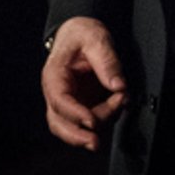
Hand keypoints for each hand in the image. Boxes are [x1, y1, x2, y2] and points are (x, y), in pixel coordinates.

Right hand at [42, 17, 126, 150]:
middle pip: (58, 123)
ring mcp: (68, 102)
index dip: (75, 114)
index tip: (92, 121)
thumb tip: (118, 86)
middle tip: (96, 142)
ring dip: (97, 126)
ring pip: (72, 128)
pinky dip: (104, 119)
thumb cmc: (82, 34)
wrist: (81, 32)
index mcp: (54, 75)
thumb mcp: (96, 39)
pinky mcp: (81, 106)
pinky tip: (118, 106)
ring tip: (119, 104)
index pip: (59, 101)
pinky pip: (89, 122)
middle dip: (77, 136)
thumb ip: (107, 62)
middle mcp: (56, 92)